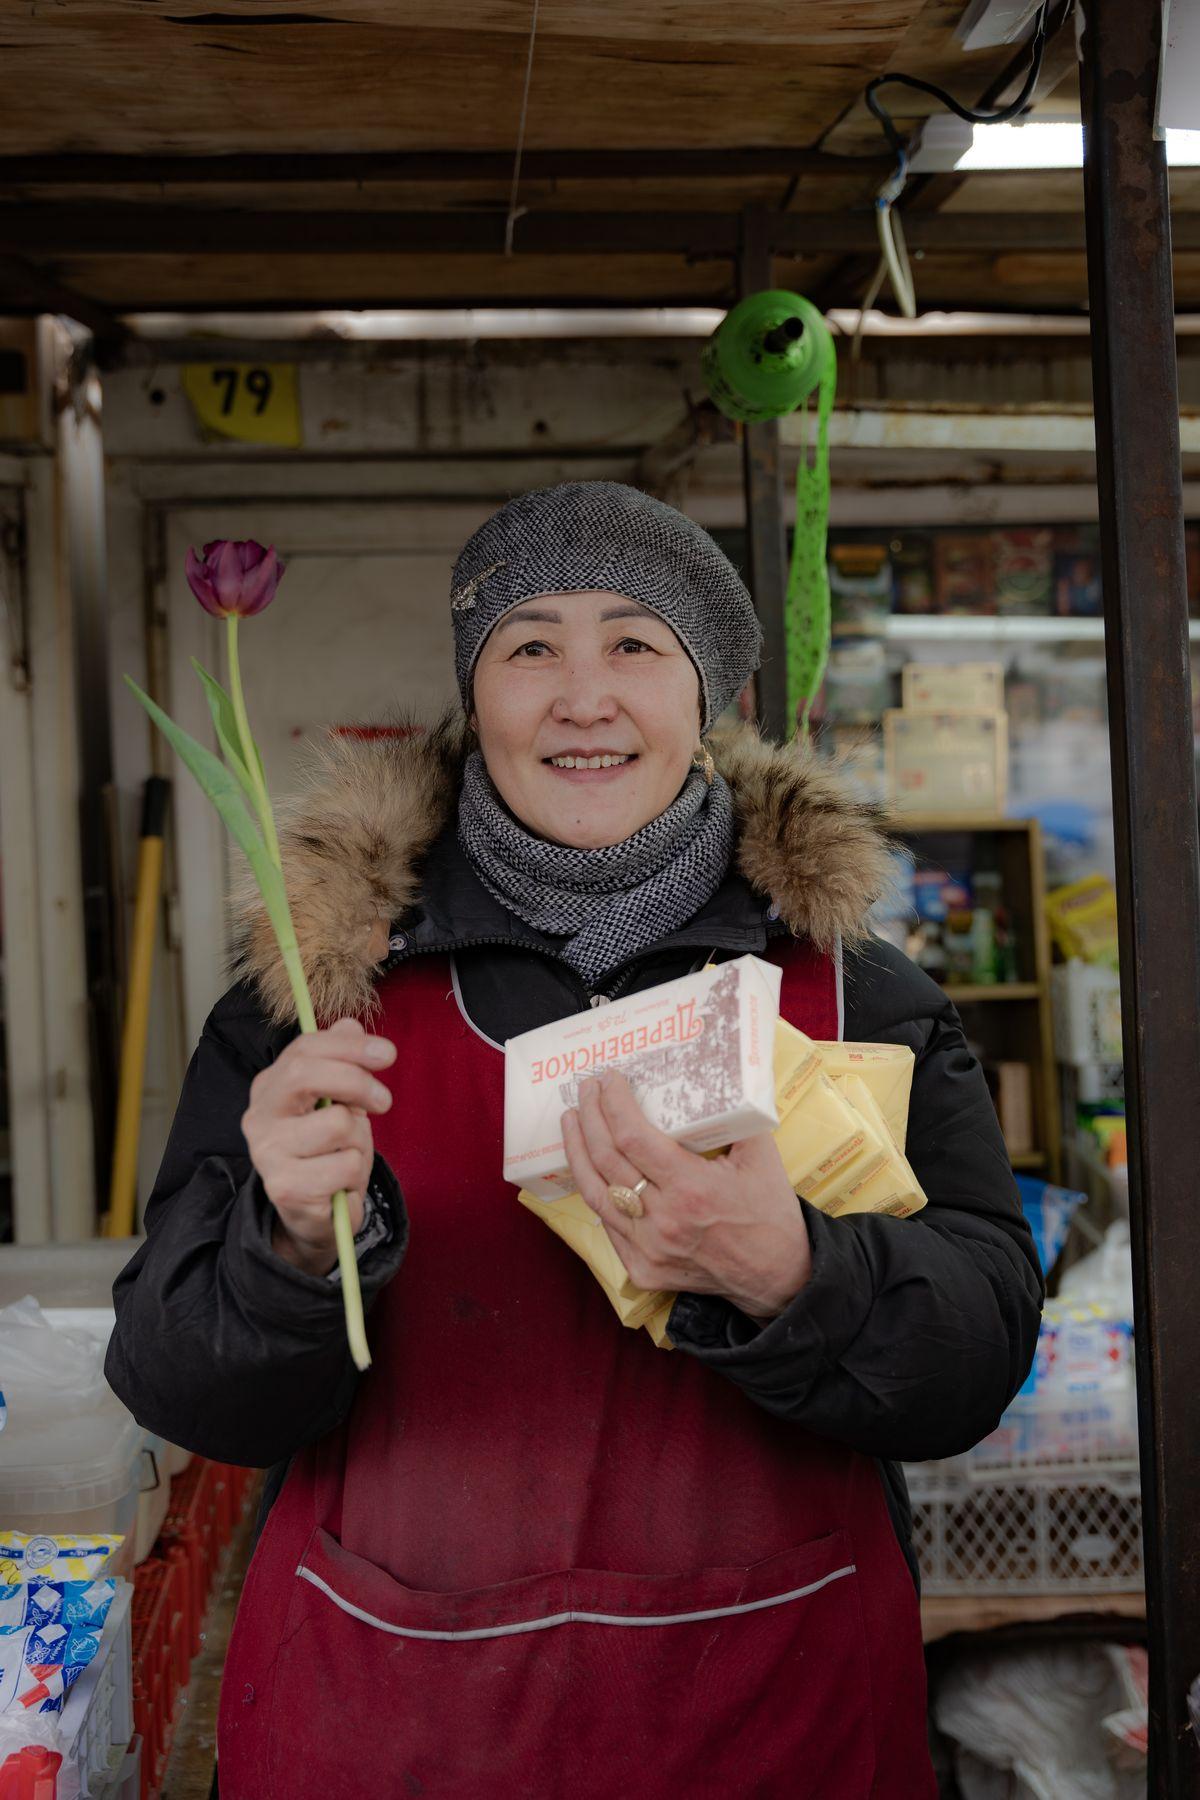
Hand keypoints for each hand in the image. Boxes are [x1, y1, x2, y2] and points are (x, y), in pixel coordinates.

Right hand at [241, 1017, 396, 1276]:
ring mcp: (267, 1152)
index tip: (388, 1054)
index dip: (350, 1046)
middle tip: (383, 1101)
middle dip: (356, 1081)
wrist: (314, 1211)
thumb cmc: (327, 1149)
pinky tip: (339, 1183)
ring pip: (337, 1124)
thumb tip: (350, 1024)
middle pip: (306, 1075)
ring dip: (358, 1139)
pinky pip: (344, 1166)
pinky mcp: (283, 1187)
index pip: (304, 1049)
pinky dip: (355, 1174)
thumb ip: (342, 1061)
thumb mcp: (338, 1100)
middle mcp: (259, 1115)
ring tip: (347, 1154)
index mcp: (270, 1085)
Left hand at [561, 1073, 811, 1319]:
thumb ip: (736, 1115)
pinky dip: (596, 1190)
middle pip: (607, 1160)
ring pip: (595, 1194)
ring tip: (571, 1120)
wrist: (776, 1276)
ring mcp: (648, 1249)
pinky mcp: (642, 1269)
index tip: (609, 1079)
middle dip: (590, 1117)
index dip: (613, 1105)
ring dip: (577, 1152)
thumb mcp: (761, 1156)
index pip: (633, 1138)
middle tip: (586, 1089)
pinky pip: (608, 1225)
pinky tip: (589, 1166)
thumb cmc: (769, 1212)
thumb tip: (718, 1074)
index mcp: (691, 1189)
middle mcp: (663, 1221)